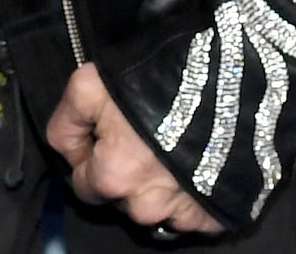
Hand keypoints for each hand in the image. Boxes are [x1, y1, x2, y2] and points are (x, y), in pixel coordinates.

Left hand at [45, 64, 218, 232]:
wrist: (229, 81)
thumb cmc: (154, 81)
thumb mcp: (89, 85)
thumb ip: (66, 122)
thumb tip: (69, 148)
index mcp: (112, 179)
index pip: (84, 186)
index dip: (91, 158)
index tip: (107, 135)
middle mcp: (146, 208)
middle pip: (122, 199)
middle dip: (126, 174)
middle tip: (144, 138)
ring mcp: (184, 215)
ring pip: (158, 209)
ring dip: (159, 187)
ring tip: (171, 150)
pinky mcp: (216, 215)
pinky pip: (193, 214)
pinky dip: (191, 195)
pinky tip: (195, 164)